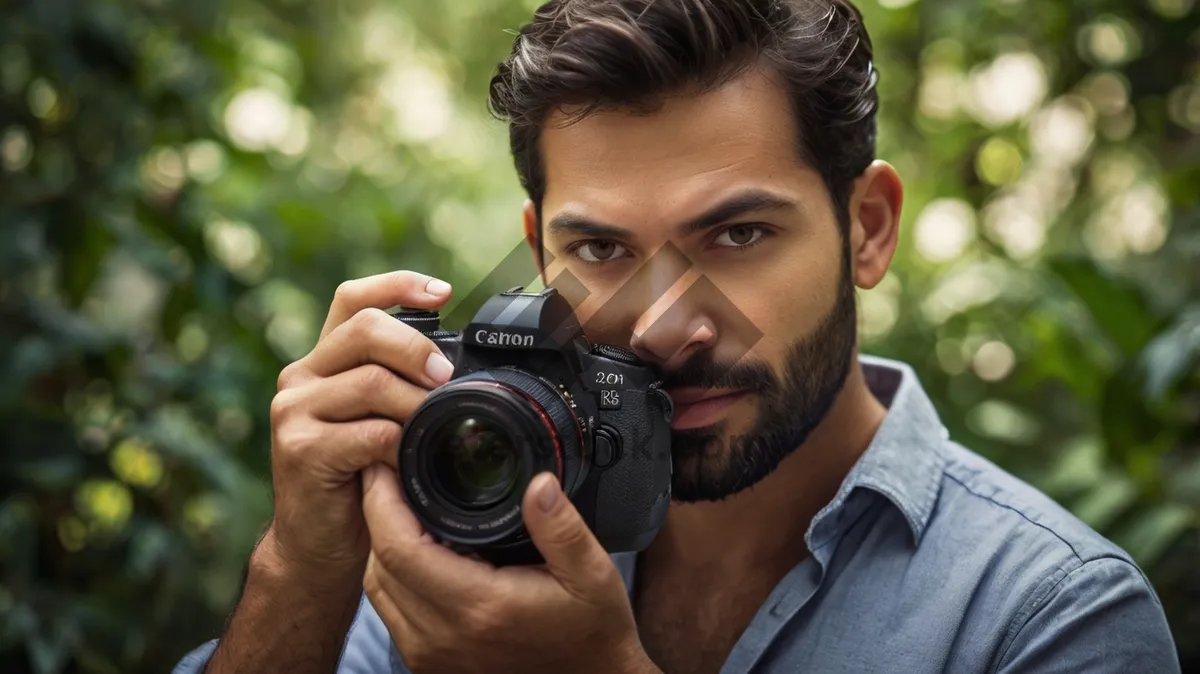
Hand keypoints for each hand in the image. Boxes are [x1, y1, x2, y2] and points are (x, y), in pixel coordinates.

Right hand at [264, 270, 456, 588]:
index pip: (353, 298)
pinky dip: (402, 445)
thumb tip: (454, 364)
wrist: (316, 547)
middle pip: (366, 328)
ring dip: (416, 403)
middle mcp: (301, 376)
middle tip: (447, 378)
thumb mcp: (378, 422)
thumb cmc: (357, 482)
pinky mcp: (300, 449)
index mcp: (323, 361)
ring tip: (435, 428)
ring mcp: (294, 411)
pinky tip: (409, 462)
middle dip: (418, 348)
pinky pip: (370, 432)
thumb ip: (397, 387)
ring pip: (371, 380)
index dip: (398, 285)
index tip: (443, 291)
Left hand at [360, 464, 659, 673]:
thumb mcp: (593, 573)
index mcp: (480, 606)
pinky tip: (418, 548)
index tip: (387, 464)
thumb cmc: (592, 631)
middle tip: (392, 474)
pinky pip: (392, 612)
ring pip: (378, 589)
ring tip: (402, 504)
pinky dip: (393, 574)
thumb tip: (539, 482)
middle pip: (379, 566)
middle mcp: (446, 635)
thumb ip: (562, 527)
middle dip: (377, 514)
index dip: (382, 501)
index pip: (399, 549)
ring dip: (382, 545)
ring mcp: (433, 654)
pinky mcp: (431, 662)